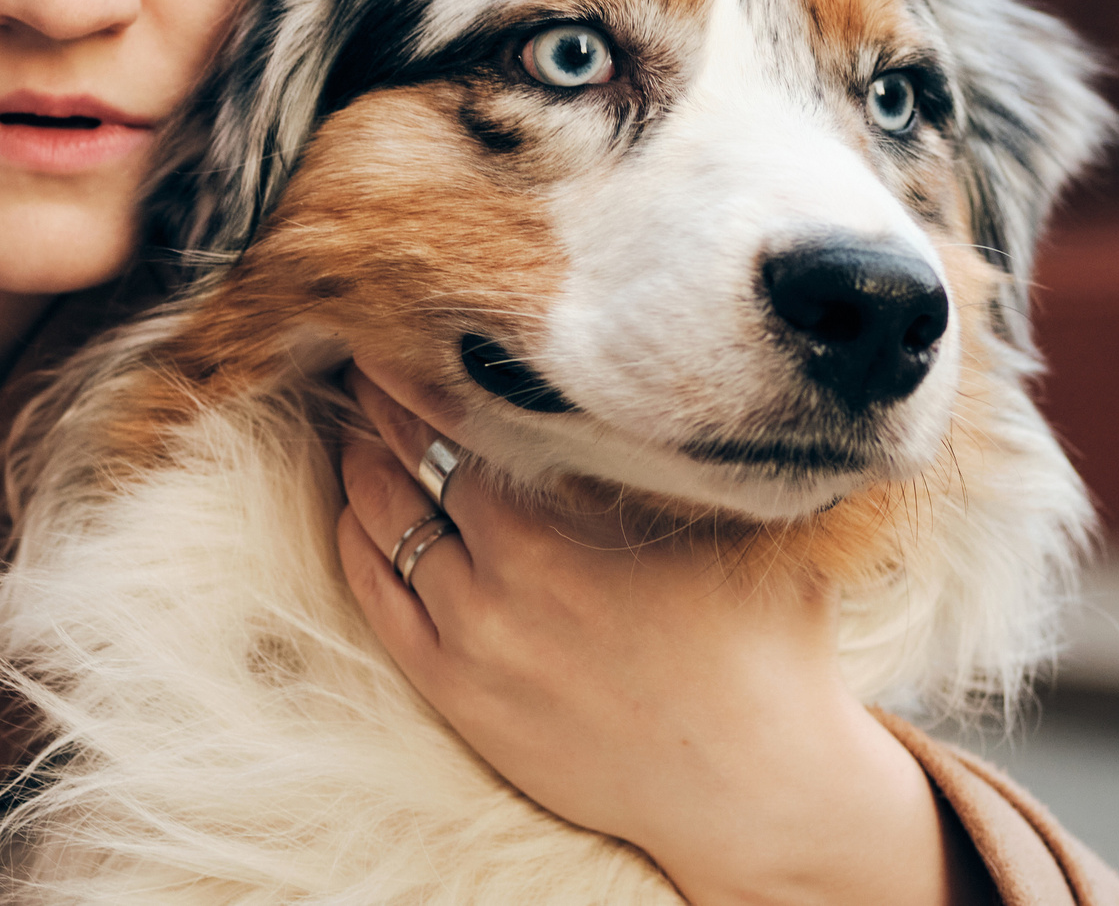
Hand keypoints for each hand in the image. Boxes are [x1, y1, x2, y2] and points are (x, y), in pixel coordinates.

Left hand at [336, 363, 991, 905]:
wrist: (758, 790)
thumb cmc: (761, 642)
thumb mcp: (730, 523)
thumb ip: (680, 447)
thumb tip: (675, 355)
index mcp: (556, 536)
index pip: (448, 429)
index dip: (410, 377)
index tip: (391, 328)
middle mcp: (498, 587)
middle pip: (402, 471)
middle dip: (380, 412)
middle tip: (365, 364)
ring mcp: (471, 647)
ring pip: (381, 530)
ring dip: (361, 470)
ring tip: (356, 426)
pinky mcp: (459, 697)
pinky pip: (377, 602)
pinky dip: (358, 544)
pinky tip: (357, 511)